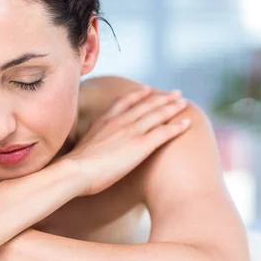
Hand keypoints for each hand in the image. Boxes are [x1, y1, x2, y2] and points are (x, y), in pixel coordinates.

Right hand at [61, 87, 190, 196]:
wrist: (75, 171)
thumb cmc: (73, 167)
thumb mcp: (79, 147)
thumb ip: (88, 143)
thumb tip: (85, 151)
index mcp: (104, 121)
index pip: (123, 103)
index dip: (137, 95)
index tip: (147, 89)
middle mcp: (119, 122)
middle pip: (145, 105)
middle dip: (161, 98)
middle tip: (175, 93)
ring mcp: (131, 132)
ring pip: (157, 115)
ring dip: (172, 107)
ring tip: (184, 102)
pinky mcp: (141, 145)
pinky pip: (164, 132)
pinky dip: (176, 126)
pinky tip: (187, 122)